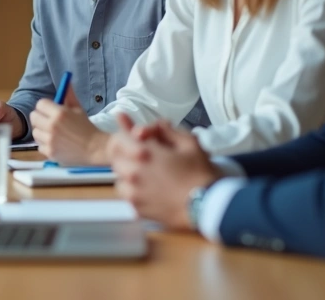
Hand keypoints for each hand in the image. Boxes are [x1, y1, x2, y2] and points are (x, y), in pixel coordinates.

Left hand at [29, 87, 107, 164]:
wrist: (96, 148)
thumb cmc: (87, 128)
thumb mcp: (78, 109)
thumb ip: (69, 95)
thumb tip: (67, 81)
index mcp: (60, 113)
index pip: (40, 104)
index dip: (45, 106)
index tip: (50, 110)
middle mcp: (52, 126)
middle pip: (33, 117)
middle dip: (40, 117)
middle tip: (49, 121)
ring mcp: (50, 140)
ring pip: (35, 132)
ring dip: (42, 132)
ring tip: (53, 134)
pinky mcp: (50, 152)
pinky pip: (39, 145)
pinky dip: (45, 145)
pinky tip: (55, 144)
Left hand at [108, 114, 220, 230]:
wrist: (208, 207)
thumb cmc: (201, 174)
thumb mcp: (190, 144)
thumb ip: (170, 131)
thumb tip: (158, 124)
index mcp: (145, 153)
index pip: (121, 136)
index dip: (122, 126)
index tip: (121, 117)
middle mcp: (134, 172)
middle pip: (116, 155)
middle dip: (124, 148)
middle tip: (136, 148)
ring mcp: (133, 192)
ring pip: (118, 175)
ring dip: (126, 169)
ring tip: (142, 169)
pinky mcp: (137, 208)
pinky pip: (126, 194)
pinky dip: (131, 188)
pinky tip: (146, 187)